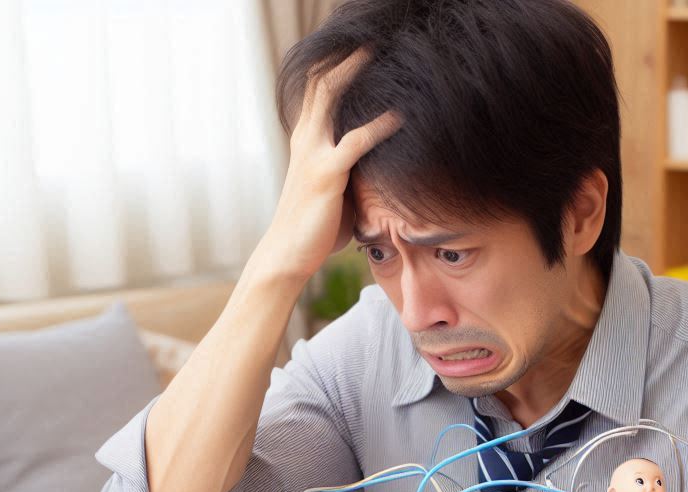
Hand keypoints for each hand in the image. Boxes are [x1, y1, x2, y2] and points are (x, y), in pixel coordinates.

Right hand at [260, 49, 401, 281]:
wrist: (288, 255)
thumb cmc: (314, 229)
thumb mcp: (336, 192)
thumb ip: (351, 171)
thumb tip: (380, 167)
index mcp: (305, 141)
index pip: (318, 90)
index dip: (337, 67)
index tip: (361, 52)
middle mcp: (305, 139)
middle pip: (321, 81)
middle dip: (344, 56)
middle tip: (370, 39)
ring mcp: (313, 153)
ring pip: (330, 94)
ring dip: (353, 70)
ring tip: (378, 53)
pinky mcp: (327, 174)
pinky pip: (356, 141)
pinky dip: (379, 126)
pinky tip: (399, 117)